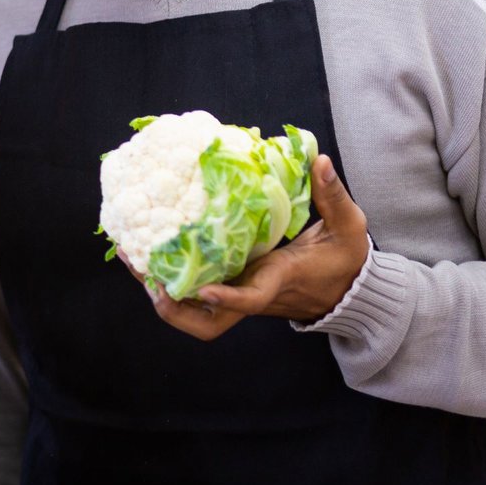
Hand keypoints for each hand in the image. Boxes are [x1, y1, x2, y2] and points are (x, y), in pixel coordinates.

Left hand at [140, 155, 369, 341]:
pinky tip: (150, 255)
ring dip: (165, 297)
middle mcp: (253, 293)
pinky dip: (172, 281)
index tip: (202, 288)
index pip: (249, 299)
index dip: (226, 297)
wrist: (349, 289)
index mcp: (278, 280)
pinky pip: (197, 295)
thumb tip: (321, 160)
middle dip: (176, 311)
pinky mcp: (234, 287)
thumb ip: (333, 195)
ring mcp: (240, 294)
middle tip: (150, 282)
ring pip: (196, 314)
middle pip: (209, 324)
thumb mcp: (348, 226)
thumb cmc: (346, 259)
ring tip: (136, 264)